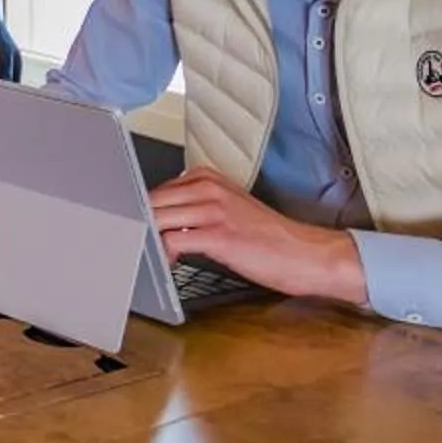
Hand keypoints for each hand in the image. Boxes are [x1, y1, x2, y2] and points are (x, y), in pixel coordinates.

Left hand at [147, 169, 368, 303]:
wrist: (305, 253)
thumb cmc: (269, 237)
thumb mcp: (229, 209)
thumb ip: (195, 207)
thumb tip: (160, 219)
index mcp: (208, 178)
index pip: (156, 189)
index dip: (142, 211)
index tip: (136, 227)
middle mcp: (208, 189)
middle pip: (151, 202)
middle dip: (140, 225)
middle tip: (136, 245)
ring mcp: (213, 211)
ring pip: (157, 219)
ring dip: (148, 240)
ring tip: (150, 256)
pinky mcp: (218, 236)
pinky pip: (172, 241)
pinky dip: (163, 254)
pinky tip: (169, 264)